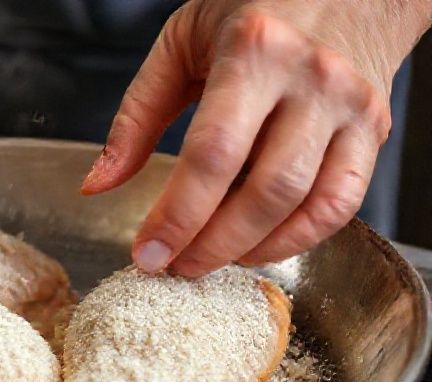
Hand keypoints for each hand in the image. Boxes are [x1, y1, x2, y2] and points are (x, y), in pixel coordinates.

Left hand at [82, 0, 431, 276]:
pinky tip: (256, 246)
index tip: (146, 252)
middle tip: (173, 266)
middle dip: (211, 244)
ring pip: (308, 205)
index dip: (177, 215)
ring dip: (251, 249)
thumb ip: (136, 116)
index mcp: (255, 51)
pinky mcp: (373, 131)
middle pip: (264, 190)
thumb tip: (97, 184)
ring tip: (207, 260)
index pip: (213, 154)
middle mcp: (312, 80)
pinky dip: (298, 239)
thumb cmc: (254, 8)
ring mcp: (350, 108)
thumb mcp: (179, 43)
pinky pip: (342, 204)